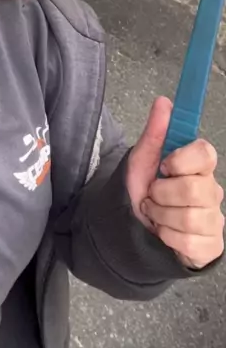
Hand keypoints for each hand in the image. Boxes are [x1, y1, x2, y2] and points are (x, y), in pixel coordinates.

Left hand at [126, 97, 224, 268]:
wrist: (133, 226)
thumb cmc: (142, 189)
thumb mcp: (142, 159)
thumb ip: (155, 131)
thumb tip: (164, 102)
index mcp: (199, 166)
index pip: (206, 153)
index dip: (182, 160)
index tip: (164, 166)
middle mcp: (212, 191)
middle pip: (193, 189)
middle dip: (162, 194)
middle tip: (152, 195)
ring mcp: (214, 219)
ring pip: (189, 218)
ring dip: (161, 217)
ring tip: (155, 214)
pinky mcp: (211, 245)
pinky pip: (190, 243)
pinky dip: (168, 237)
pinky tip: (164, 233)